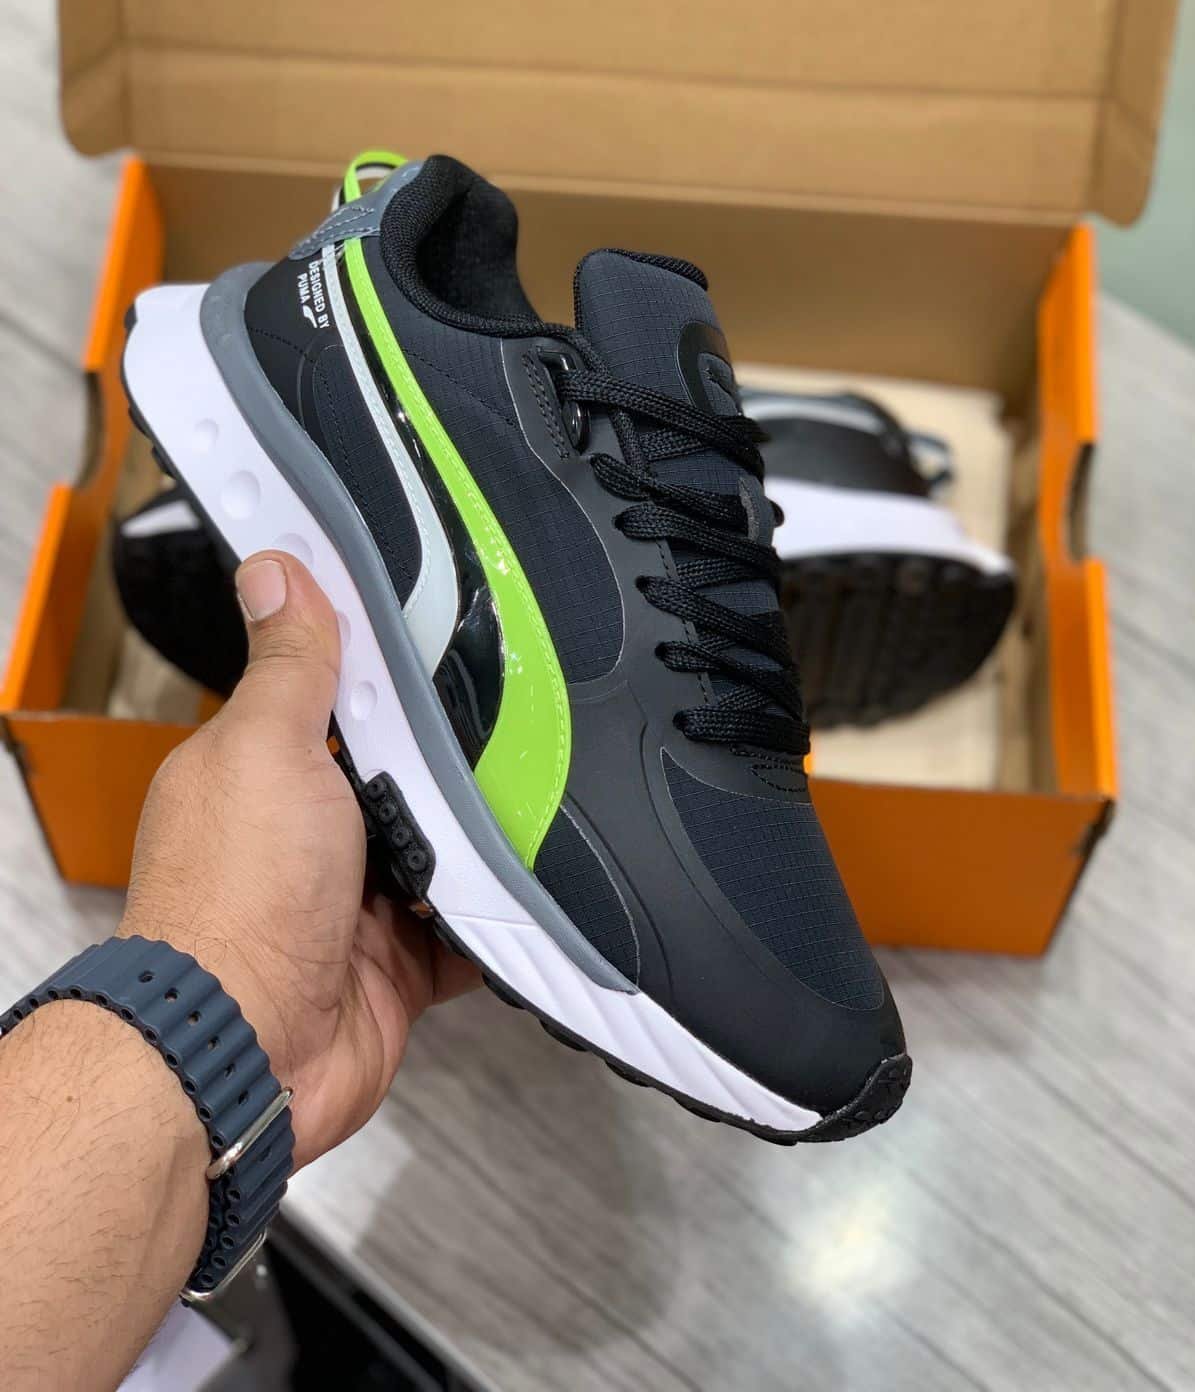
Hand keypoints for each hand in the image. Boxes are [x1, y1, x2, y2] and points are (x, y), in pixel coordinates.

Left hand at [119, 552, 478, 1166]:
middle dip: (450, 752)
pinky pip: (467, 921)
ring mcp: (353, 896)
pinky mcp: (397, 958)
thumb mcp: (265, 749)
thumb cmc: (235, 906)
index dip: (386, 660)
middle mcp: (307, 828)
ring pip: (443, 841)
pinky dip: (496, 911)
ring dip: (476, 831)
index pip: (333, 688)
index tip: (445, 624)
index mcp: (263, 764)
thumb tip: (275, 571)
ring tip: (531, 791)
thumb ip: (287, 665)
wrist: (249, 1052)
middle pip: (403, 765)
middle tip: (511, 714)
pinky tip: (531, 879)